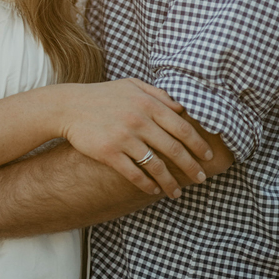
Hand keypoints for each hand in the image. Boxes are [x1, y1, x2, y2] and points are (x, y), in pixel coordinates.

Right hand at [59, 79, 213, 197]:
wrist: (69, 106)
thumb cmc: (103, 96)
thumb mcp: (132, 86)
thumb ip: (158, 95)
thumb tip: (183, 107)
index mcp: (148, 103)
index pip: (182, 127)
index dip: (199, 144)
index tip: (208, 157)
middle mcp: (139, 120)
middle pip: (174, 149)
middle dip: (191, 166)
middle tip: (201, 178)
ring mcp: (124, 137)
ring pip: (156, 165)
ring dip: (171, 182)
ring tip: (177, 192)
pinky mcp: (109, 153)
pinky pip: (134, 174)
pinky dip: (147, 185)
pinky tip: (154, 190)